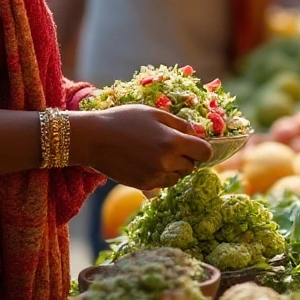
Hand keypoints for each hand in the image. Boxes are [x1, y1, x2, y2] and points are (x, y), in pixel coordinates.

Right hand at [70, 105, 212, 190]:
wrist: (94, 139)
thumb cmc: (124, 120)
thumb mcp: (155, 113)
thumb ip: (180, 124)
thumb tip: (198, 133)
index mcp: (173, 141)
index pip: (205, 152)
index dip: (202, 147)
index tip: (194, 143)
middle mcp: (167, 162)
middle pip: (192, 165)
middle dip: (186, 156)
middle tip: (170, 145)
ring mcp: (155, 176)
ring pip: (178, 177)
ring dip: (175, 168)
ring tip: (157, 154)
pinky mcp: (144, 185)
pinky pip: (163, 183)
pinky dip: (162, 175)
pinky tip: (148, 162)